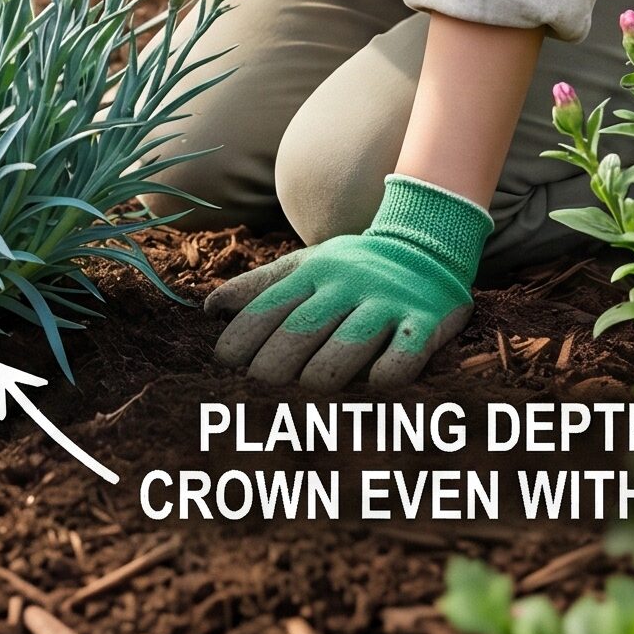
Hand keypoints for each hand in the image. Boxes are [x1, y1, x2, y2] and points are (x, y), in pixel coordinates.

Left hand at [206, 175, 490, 389]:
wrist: (424, 244)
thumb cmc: (350, 270)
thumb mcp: (303, 267)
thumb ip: (258, 287)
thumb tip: (208, 309)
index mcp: (312, 273)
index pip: (271, 305)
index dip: (244, 333)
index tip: (222, 361)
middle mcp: (346, 286)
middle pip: (304, 326)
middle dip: (277, 357)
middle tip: (257, 385)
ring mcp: (386, 302)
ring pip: (351, 340)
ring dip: (327, 368)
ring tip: (307, 390)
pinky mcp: (425, 320)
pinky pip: (408, 348)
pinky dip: (392, 368)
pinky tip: (377, 386)